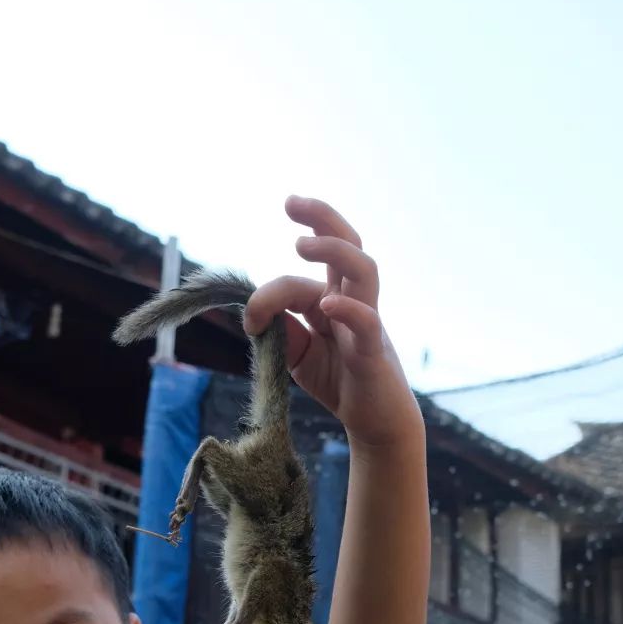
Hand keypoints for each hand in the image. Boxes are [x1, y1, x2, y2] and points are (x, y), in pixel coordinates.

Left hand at [244, 196, 421, 450]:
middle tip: (291, 201)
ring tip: (301, 244)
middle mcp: (353, 302)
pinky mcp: (373, 354)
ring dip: (334, 250)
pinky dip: (349, 310)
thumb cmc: (340, 381)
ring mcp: (367, 324)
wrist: (375, 422)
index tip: (247, 319)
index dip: (269, 292)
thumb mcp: (299, 356)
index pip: (301, 279)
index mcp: (334, 300)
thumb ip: (280, 331)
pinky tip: (328, 305)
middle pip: (349, 244)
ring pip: (364, 270)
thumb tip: (255, 316)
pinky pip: (368, 323)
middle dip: (323, 217)